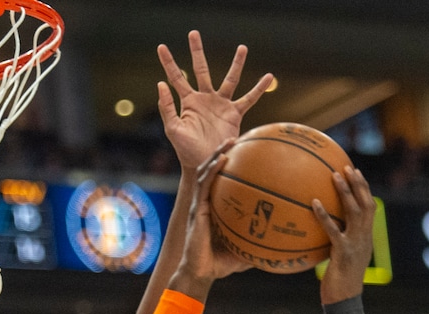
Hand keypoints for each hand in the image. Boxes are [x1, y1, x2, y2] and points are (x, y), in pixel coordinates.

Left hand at [157, 30, 273, 170]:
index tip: (161, 47)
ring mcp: (220, 105)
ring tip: (242, 48)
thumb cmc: (186, 151)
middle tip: (193, 33)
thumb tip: (160, 84)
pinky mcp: (234, 114)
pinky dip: (259, 89)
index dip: (169, 62)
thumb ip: (167, 107)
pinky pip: (248, 99)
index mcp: (188, 102)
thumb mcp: (173, 129)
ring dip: (236, 64)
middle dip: (197, 51)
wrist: (204, 165)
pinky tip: (268, 77)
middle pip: (201, 69)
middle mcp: (205, 99)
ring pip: (229, 79)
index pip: (176, 77)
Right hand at [169, 145, 252, 294]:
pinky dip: (213, 170)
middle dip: (223, 153)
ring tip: (229, 142)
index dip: (230, 167)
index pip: (222, 184)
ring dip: (217, 155)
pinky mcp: (197, 210)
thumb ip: (260, 243)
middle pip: (213, 172)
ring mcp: (199, 206)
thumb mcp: (245, 250)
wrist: (200, 274)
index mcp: (214, 210)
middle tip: (238, 139)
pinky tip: (223, 159)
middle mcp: (205, 204)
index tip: (245, 154)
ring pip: (206, 173)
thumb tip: (283, 243)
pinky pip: (204, 185)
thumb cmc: (220, 265)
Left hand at [312, 167, 375, 303]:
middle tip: (347, 167)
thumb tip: (321, 234)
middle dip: (358, 184)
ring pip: (354, 212)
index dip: (364, 189)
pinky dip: (324, 215)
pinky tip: (314, 203)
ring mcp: (355, 244)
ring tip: (334, 175)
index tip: (356, 172)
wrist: (344, 301)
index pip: (369, 208)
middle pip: (365, 204)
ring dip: (345, 192)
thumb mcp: (341, 260)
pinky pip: (333, 229)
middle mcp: (364, 238)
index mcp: (365, 238)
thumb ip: (337, 244)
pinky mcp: (343, 252)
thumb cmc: (339, 284)